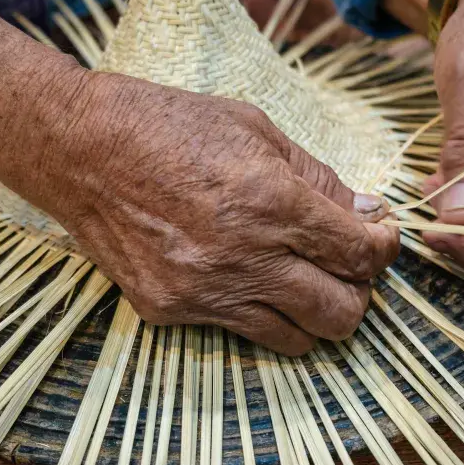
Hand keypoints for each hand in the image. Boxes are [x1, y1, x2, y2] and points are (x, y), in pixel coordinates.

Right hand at [44, 73, 399, 354]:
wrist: (79, 150)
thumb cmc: (168, 125)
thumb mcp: (256, 129)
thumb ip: (318, 180)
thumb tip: (366, 215)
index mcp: (272, 203)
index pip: (361, 256)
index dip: (384, 250)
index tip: (379, 239)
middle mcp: (243, 259)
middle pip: (340, 315)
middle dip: (357, 292)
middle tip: (345, 267)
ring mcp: (204, 293)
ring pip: (295, 339)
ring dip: (309, 311)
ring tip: (297, 278)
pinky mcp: (170, 311)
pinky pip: (236, 329)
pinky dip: (251, 308)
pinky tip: (236, 272)